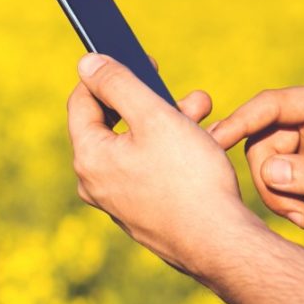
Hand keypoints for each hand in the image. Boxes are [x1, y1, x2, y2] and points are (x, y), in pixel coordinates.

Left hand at [67, 53, 264, 276]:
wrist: (221, 245)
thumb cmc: (189, 179)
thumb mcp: (154, 117)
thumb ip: (117, 84)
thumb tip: (86, 63)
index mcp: (88, 157)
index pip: (82, 101)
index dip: (108, 74)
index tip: (140, 59)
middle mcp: (95, 182)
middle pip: (113, 124)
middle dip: (151, 100)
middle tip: (185, 92)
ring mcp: (118, 201)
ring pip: (137, 146)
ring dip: (169, 122)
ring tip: (204, 111)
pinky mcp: (141, 213)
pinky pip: (149, 170)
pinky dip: (171, 151)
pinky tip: (204, 144)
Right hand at [209, 84, 303, 254]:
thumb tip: (266, 173)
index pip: (271, 106)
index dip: (238, 124)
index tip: (211, 146)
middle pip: (265, 144)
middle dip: (275, 186)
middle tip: (300, 219)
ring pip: (273, 167)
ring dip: (289, 201)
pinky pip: (289, 181)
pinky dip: (302, 205)